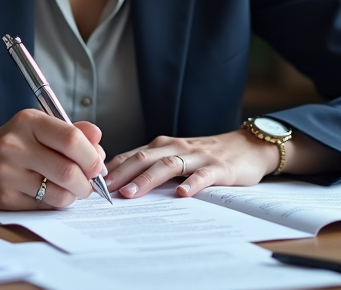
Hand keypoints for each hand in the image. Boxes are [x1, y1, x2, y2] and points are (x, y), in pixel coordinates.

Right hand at [0, 109, 106, 209]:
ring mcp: (7, 173)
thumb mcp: (41, 127)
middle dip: (87, 182)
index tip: (97, 165)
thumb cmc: (16, 143)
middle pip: (68, 171)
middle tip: (89, 183)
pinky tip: (51, 193)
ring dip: (73, 195)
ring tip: (71, 189)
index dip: (91, 156)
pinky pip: (44, 206)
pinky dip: (56, 203)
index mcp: (28, 122)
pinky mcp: (4, 197)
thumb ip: (72, 131)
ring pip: (58, 194)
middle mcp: (15, 146)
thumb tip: (98, 141)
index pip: (71, 139)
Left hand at [104, 131, 277, 198]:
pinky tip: (182, 194)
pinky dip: (192, 184)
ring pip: (168, 165)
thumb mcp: (178, 156)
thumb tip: (121, 182)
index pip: (133, 154)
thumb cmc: (207, 156)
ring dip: (147, 179)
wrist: (248, 146)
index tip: (92, 180)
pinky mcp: (219, 168)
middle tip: (103, 189)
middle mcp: (177, 147)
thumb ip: (154, 165)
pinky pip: (203, 176)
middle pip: (145, 158)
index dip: (112, 167)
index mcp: (164, 145)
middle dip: (122, 173)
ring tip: (131, 193)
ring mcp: (198, 157)